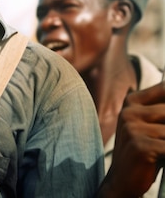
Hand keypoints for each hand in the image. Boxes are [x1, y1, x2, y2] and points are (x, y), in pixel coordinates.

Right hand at [99, 82, 164, 196]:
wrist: (122, 181)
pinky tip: (164, 157)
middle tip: (164, 138)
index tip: (163, 125)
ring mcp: (132, 128)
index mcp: (132, 102)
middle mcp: (130, 111)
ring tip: (163, 148)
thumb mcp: (151, 126)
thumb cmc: (144, 152)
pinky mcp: (140, 145)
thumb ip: (161, 111)